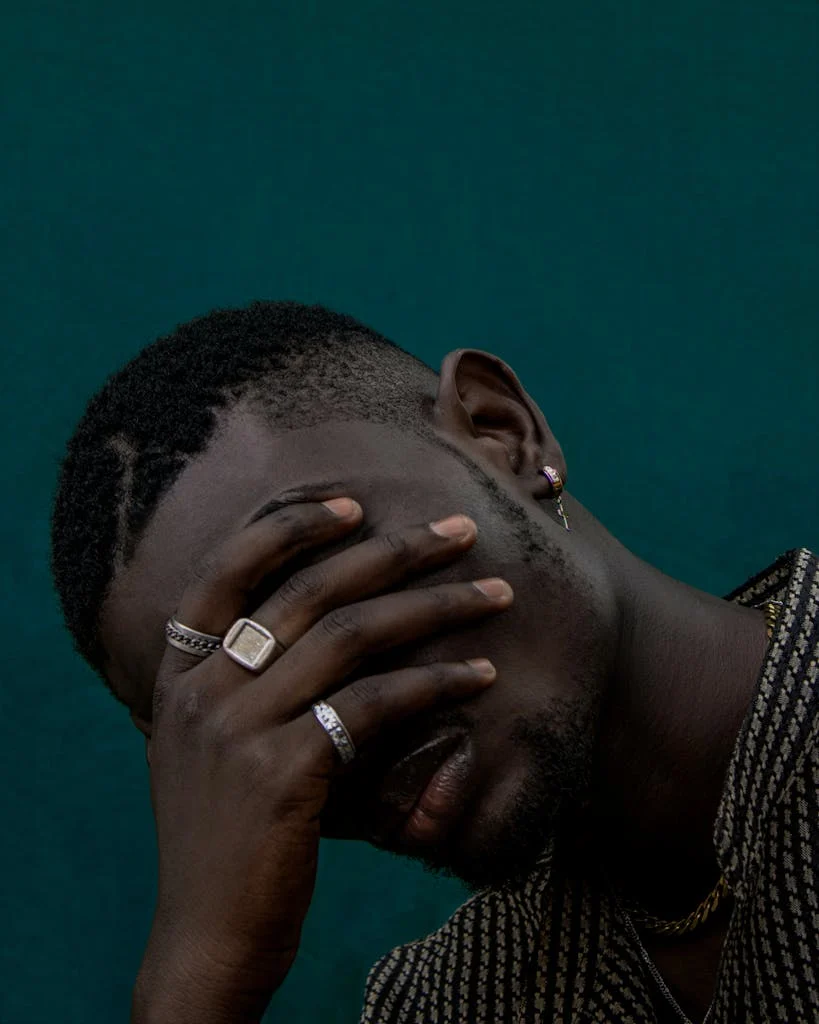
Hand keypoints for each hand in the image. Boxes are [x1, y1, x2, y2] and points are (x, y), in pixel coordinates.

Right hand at [133, 499, 512, 1022]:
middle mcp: (202, 691)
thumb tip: (329, 624)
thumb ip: (247, 685)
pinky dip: (436, 683)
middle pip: (309, 591)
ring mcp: (238, 730)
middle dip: (394, 551)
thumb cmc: (227, 839)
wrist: (207, 939)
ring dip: (435, 607)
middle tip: (459, 530)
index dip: (291, 528)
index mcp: (178, 676)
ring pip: (352, 636)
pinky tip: (481, 675)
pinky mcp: (284, 774)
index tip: (355, 506)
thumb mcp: (211, 748)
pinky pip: (375, 704)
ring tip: (496, 593)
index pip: (224, 570)